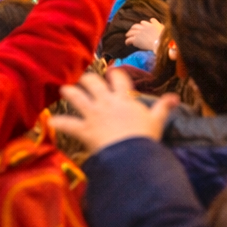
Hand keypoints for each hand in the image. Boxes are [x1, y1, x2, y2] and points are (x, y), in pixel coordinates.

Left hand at [49, 68, 179, 153]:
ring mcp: (93, 114)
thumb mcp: (157, 120)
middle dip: (87, 79)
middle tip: (83, 79)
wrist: (131, 154)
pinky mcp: (84, 129)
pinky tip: (51, 121)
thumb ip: (164, 106)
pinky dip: (59, 123)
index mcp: (124, 98)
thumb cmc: (145, 137)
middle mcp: (106, 102)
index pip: (119, 79)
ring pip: (77, 97)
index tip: (111, 72)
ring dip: (69, 92)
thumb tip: (176, 97)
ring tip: (64, 89)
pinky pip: (68, 124)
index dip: (115, 74)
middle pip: (93, 83)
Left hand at [125, 17, 164, 52]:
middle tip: (132, 31)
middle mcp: (144, 27)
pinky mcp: (135, 39)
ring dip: (129, 34)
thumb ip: (159, 24)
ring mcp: (139, 33)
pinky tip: (127, 44)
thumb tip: (156, 22)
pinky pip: (129, 40)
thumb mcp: (163, 28)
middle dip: (133, 28)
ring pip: (131, 32)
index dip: (142, 25)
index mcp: (151, 24)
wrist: (159, 43)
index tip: (141, 26)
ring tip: (127, 36)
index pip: (144, 23)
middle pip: (136, 26)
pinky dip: (127, 41)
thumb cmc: (163, 37)